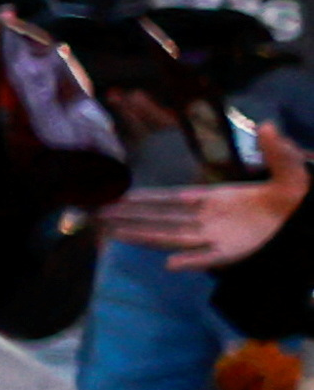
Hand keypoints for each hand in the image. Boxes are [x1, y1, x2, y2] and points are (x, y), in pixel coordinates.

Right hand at [105, 143, 311, 269]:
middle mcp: (208, 219)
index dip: (144, 199)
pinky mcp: (233, 254)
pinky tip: (170, 264)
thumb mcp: (289, 168)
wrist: (306, 218)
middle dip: (129, 218)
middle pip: (160, 220)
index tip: (118, 197)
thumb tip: (267, 125)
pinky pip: (208, 258)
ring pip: (173, 237)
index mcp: (214, 198)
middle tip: (97, 216)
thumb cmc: (295, 195)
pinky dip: (191, 261)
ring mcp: (218, 238)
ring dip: (145, 237)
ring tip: (114, 235)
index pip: (170, 200)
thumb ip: (277, 150)